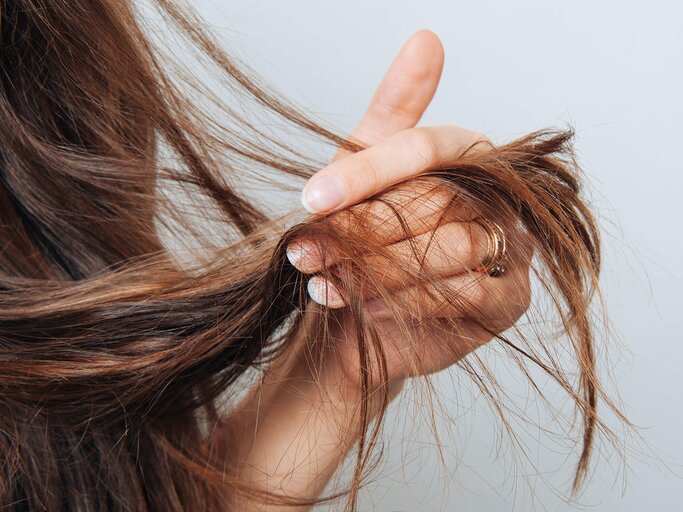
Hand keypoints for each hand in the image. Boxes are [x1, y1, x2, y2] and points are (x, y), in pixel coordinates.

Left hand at [287, 32, 531, 388]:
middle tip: (305, 250)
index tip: (311, 198)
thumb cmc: (368, 239)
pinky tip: (367, 309)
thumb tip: (427, 38)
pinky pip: (466, 296)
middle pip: (437, 200)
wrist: (366, 318)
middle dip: (362, 230)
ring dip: (377, 268)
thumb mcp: (365, 174)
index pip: (425, 148)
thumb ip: (393, 113)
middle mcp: (498, 196)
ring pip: (452, 248)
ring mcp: (511, 249)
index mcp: (467, 155)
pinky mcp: (510, 300)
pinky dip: (408, 302)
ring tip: (325, 278)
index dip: (366, 172)